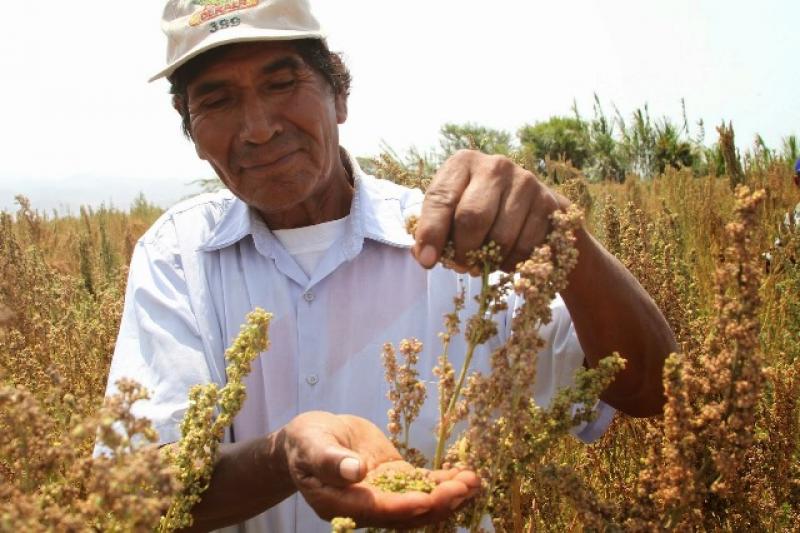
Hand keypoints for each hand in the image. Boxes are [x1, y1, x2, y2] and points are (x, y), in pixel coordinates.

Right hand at [280, 411, 480, 528]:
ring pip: (420, 502)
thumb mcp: (312, 445)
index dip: (402, 507)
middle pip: (405, 512)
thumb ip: (331, 461)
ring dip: (448, 494)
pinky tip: (467, 474)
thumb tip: (356, 471)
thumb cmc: (306, 441)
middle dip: (437, 502)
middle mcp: (366, 506)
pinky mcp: (395, 479)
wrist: (310, 438)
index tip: (428, 498)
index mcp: (341, 504)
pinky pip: (422, 485)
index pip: (376, 511)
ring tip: (474, 481)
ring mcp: (383, 493)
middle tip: (464, 487)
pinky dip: (444, 481)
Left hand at [413, 150, 564, 271]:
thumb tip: (425, 256)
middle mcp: (495, 166)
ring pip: (501, 237)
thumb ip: (433, 229)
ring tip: (484, 261)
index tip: (427, 261)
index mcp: (463, 162)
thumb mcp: (451, 209)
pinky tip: (505, 259)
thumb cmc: (478, 207)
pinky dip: (512, 263)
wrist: (528, 203)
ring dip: (489, 261)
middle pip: (472, 218)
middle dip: (464, 251)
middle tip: (462, 265)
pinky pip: (526, 247)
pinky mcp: (548, 203)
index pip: (441, 200)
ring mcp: (525, 182)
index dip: (431, 234)